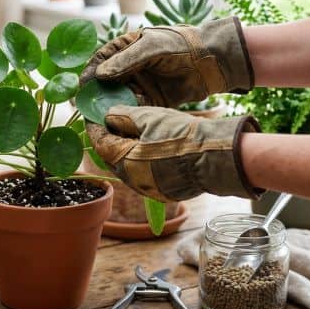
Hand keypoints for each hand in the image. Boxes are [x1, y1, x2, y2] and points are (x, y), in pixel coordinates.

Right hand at [80, 17, 253, 107]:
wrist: (213, 60)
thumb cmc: (182, 45)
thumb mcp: (153, 47)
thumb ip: (127, 60)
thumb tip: (100, 75)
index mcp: (125, 49)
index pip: (100, 62)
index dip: (89, 76)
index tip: (81, 90)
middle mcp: (129, 68)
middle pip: (105, 84)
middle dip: (96, 97)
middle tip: (86, 111)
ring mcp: (140, 85)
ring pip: (117, 99)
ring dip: (109, 109)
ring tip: (101, 121)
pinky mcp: (152, 101)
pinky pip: (134, 110)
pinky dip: (127, 117)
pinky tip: (120, 125)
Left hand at [86, 105, 262, 201]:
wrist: (217, 157)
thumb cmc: (183, 135)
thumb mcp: (150, 117)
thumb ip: (123, 116)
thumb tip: (107, 116)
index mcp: (124, 161)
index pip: (99, 142)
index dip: (95, 127)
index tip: (93, 115)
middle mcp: (132, 180)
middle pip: (111, 157)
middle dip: (109, 140)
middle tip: (112, 122)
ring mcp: (147, 189)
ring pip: (127, 168)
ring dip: (125, 152)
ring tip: (131, 133)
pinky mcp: (162, 193)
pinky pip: (143, 176)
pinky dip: (140, 162)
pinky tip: (149, 148)